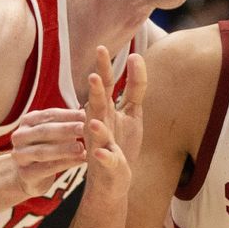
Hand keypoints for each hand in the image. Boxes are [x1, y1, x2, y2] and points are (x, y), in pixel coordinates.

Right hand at [10, 108, 86, 196]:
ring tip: (82, 148)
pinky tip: (80, 160)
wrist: (31, 176)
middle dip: (66, 129)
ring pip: (43, 151)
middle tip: (84, 128)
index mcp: (28, 121)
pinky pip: (46, 169)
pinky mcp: (25, 175)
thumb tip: (89, 109)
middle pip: (44, 131)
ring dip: (64, 149)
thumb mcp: (55, 132)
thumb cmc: (48, 147)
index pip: (49, 114)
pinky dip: (65, 164)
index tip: (86, 115)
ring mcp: (20, 156)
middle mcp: (20, 136)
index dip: (68, 115)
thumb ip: (68, 122)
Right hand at [83, 46, 146, 199]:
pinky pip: (105, 158)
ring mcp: (100, 142)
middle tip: (93, 76)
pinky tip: (102, 152)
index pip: (106, 84)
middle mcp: (99, 122)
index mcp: (105, 108)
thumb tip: (135, 55)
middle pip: (98, 103)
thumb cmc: (120, 141)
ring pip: (97, 129)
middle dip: (96, 90)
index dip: (104, 67)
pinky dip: (104, 155)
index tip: (101, 47)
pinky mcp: (106, 163)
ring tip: (94, 112)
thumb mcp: (131, 111)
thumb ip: (135, 85)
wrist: (111, 180)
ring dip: (96, 122)